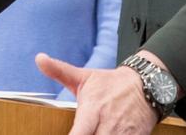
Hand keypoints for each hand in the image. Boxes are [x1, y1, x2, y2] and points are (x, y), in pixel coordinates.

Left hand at [36, 53, 157, 134]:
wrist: (146, 85)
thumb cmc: (111, 83)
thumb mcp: (85, 76)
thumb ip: (60, 71)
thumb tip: (39, 59)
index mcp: (93, 109)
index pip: (79, 134)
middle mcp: (108, 124)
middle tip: (82, 133)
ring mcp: (122, 134)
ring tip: (92, 133)